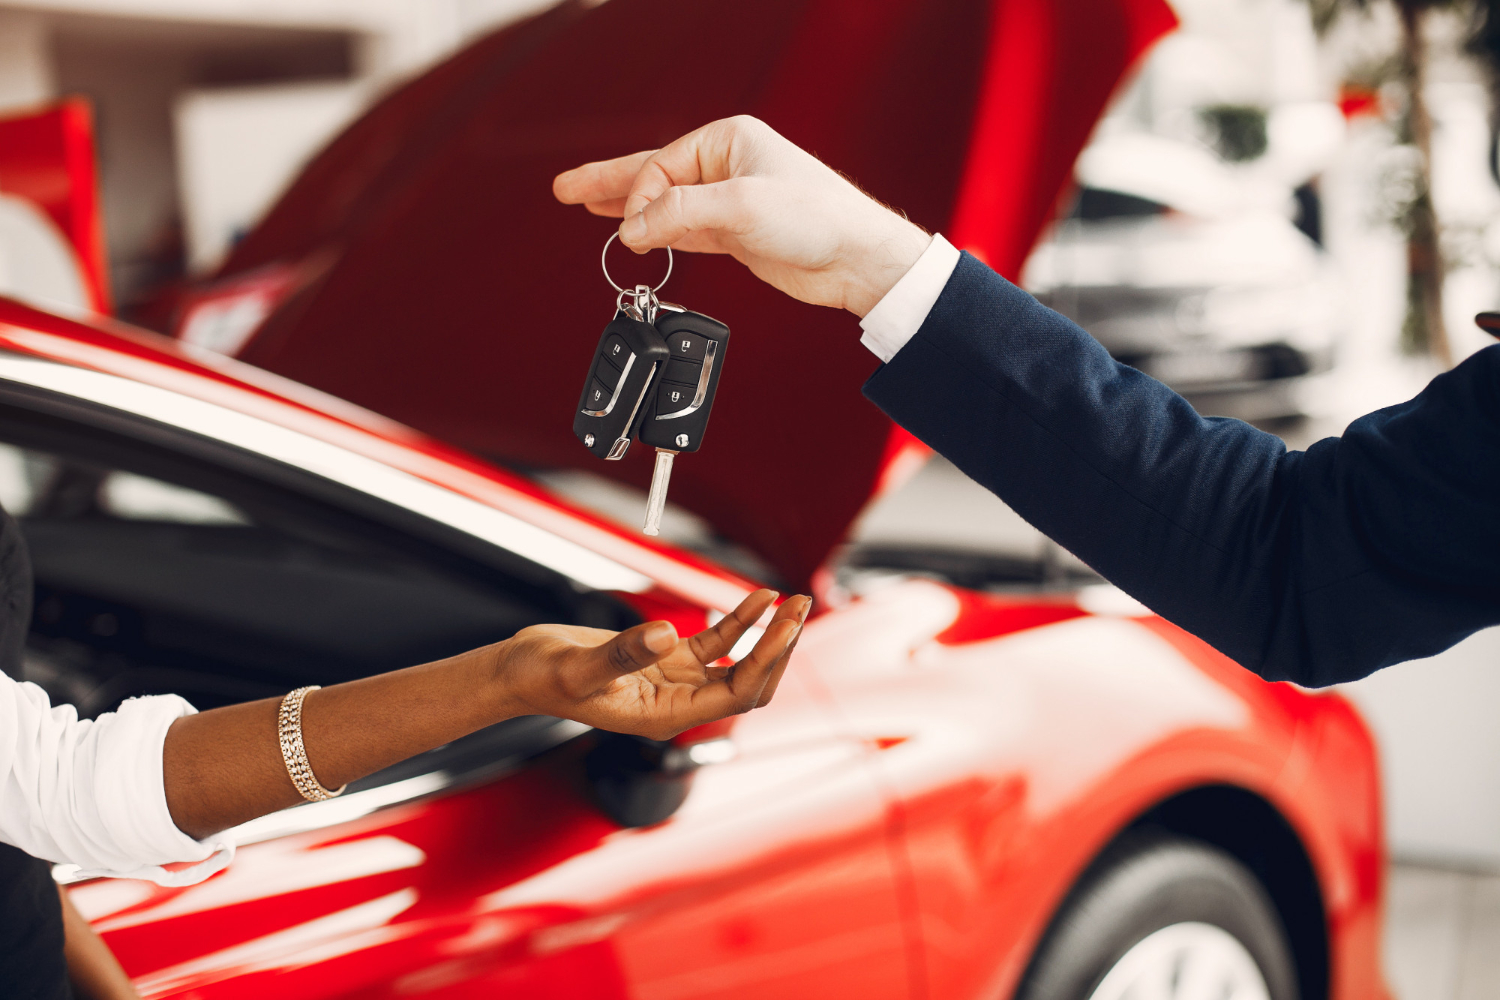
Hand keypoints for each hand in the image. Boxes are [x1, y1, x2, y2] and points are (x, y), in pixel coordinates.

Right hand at [492, 589, 809, 740]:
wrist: (520, 672)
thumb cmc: (542, 678)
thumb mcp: (578, 667)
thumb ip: (623, 653)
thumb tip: (666, 635)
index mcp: (665, 717)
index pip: (737, 694)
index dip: (767, 660)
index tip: (786, 626)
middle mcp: (679, 703)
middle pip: (751, 682)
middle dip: (780, 646)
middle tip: (801, 606)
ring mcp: (677, 681)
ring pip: (740, 662)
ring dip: (769, 634)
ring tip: (794, 600)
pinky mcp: (668, 659)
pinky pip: (716, 642)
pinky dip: (739, 621)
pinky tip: (759, 598)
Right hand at [553, 116, 931, 316]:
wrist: (856, 258)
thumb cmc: (817, 218)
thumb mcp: (741, 208)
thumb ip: (680, 214)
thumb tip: (635, 230)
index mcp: (728, 139)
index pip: (662, 166)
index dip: (641, 200)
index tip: (634, 232)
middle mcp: (727, 165)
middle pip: (653, 174)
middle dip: (609, 183)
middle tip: (564, 189)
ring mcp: (730, 200)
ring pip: (665, 204)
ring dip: (629, 210)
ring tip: (586, 207)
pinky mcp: (737, 234)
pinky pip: (683, 229)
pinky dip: (658, 233)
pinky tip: (635, 235)